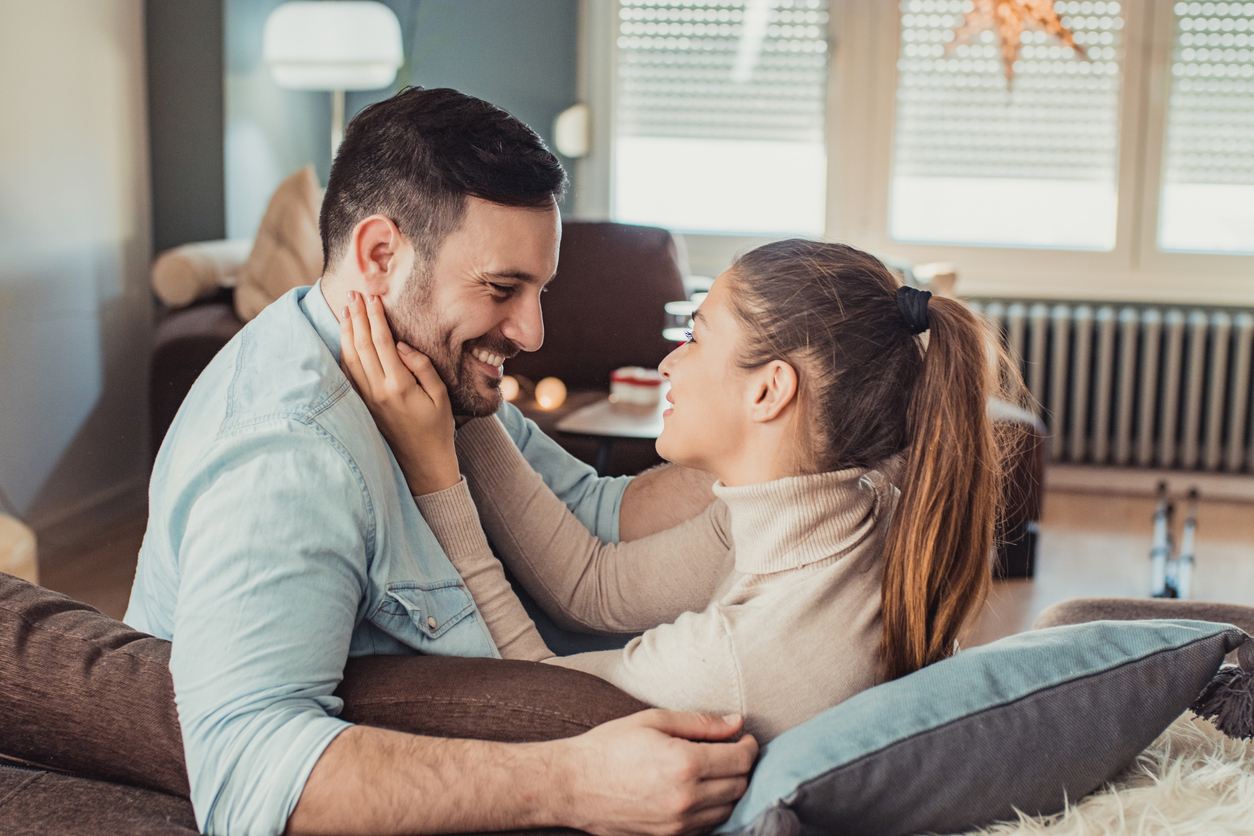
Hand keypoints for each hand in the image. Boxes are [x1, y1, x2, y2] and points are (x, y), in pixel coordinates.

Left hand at [340, 291, 459, 495]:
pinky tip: (345, 339)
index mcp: (399, 386)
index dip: (375, 317)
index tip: (372, 297)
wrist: (422, 463)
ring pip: (350, 358)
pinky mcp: (363, 405)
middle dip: (357, 317)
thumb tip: (400, 345)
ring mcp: (367, 399)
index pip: (382, 342)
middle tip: (353, 294)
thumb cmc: (437, 428)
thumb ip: (422, 367)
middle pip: (361, 345)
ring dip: (347, 331)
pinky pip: (349, 373)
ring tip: (347, 310)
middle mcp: (378, 391)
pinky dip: (344, 352)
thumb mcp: (440, 396)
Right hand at [558, 709, 758, 835]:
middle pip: (740, 785)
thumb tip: (735, 723)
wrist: (572, 785)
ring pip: (728, 809)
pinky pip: (708, 826)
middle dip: (742, 765)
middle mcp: (686, 798)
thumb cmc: (609, 747)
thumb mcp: (653, 721)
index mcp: (684, 763)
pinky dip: (713, 809)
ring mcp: (678, 823)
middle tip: (730, 750)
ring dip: (730, 789)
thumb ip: (700, 723)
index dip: (749, 745)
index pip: (741, 759)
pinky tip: (700, 791)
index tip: (743, 736)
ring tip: (715, 770)